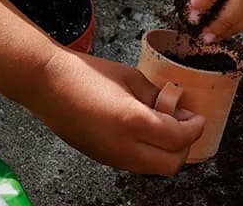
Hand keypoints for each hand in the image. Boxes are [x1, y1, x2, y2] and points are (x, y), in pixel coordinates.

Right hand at [0, 0, 203, 175]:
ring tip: (164, 125)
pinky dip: (148, 153)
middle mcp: (123, 147)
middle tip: (184, 124)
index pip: (179, 138)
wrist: (46, 84)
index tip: (197, 116)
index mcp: (133, 122)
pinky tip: (143, 131)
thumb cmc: (87, 74)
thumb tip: (179, 109)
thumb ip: (157, 96)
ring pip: (153, 168)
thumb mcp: (130, 78)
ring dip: (166, 152)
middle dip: (184, 146)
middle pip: (170, 164)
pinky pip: (135, 164)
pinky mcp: (100, 158)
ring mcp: (110, 157)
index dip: (194, 128)